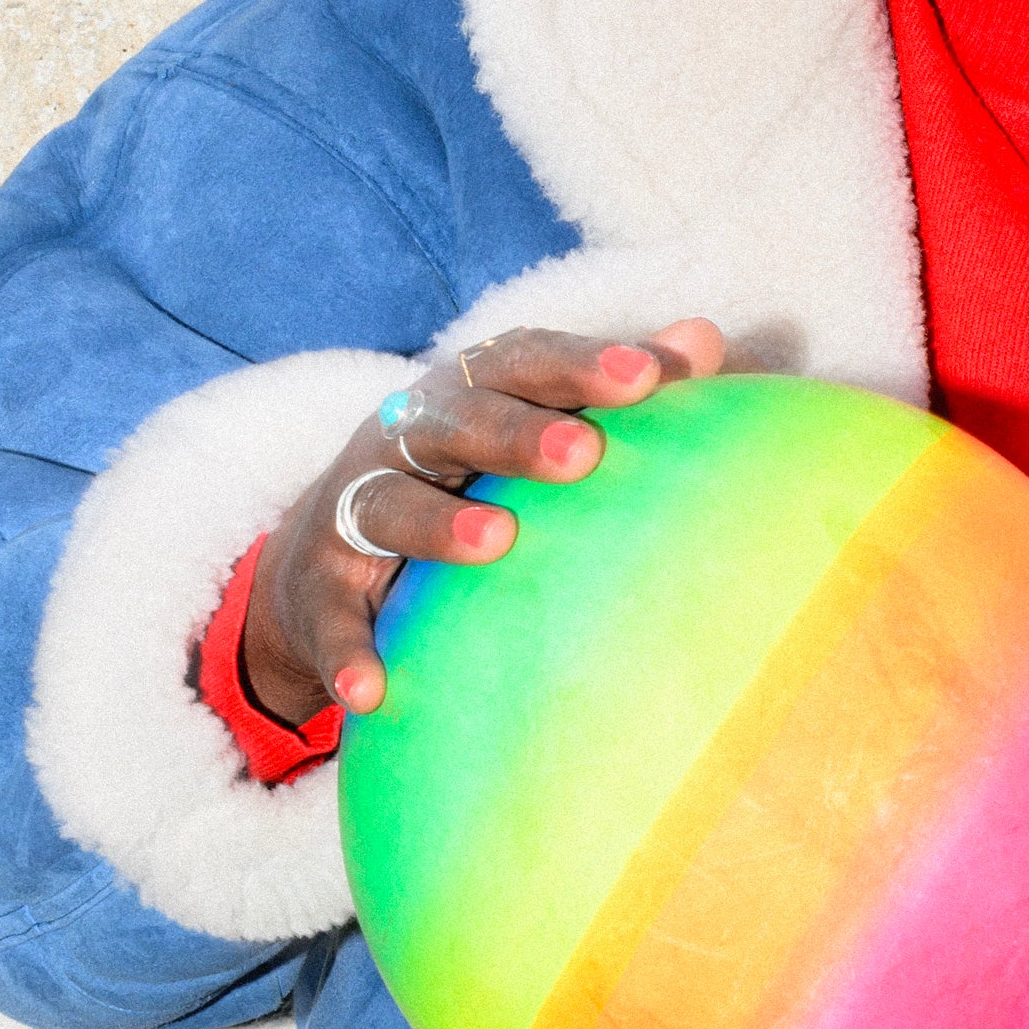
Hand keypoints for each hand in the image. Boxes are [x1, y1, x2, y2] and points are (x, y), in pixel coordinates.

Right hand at [238, 319, 725, 725]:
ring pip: (390, 504)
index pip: (523, 362)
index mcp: (464, 391)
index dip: (581, 364)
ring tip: (498, 541)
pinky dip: (350, 652)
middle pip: (455, 420)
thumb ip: (609, 388)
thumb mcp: (527, 425)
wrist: (324, 557)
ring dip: (439, 523)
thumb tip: (707, 339)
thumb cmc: (463, 477)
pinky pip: (333, 620)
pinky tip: (377, 689)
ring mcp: (354, 510)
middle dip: (517, 433)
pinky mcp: (321, 588)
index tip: (648, 378)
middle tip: (586, 453)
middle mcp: (402, 438)